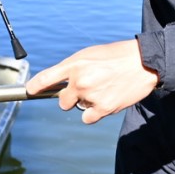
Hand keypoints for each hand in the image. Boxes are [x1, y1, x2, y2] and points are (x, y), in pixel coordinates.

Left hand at [26, 39, 159, 123]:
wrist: (145, 62)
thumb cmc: (116, 57)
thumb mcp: (90, 55)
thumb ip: (73, 68)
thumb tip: (58, 83)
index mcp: (75, 64)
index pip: (46, 78)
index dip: (35, 86)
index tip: (29, 91)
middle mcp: (80, 80)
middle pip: (62, 101)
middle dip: (70, 98)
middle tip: (87, 88)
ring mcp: (91, 95)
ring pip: (78, 108)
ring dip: (87, 103)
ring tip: (103, 89)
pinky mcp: (103, 107)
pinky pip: (88, 118)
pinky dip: (95, 113)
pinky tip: (106, 100)